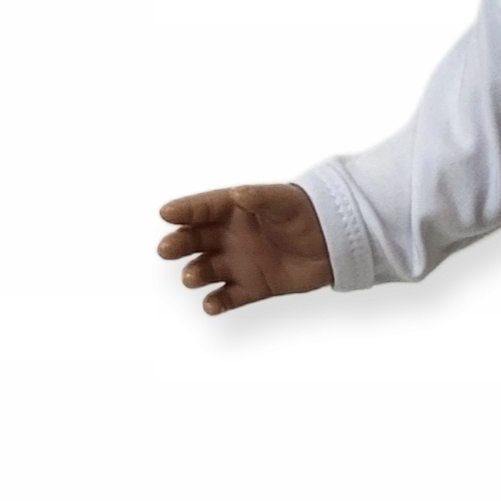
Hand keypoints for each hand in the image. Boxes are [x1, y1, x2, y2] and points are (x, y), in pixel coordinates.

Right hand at [156, 184, 332, 314]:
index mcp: (233, 210)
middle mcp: (229, 236)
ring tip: (193, 276)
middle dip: (178, 244)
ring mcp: (238, 263)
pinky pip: (227, 297)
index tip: (167, 214)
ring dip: (194, 274)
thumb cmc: (306, 213)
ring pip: (206, 270)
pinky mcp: (252, 287)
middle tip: (167, 249)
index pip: (202, 208)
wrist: (334, 243)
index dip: (184, 210)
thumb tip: (239, 195)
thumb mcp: (284, 200)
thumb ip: (260, 198)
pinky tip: (211, 305)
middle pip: (194, 240)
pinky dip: (216, 303)